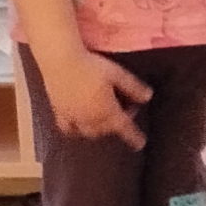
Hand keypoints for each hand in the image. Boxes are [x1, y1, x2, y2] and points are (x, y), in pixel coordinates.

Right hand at [37, 45, 152, 147]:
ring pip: (89, 132)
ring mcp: (73, 117)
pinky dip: (76, 130)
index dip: (134, 136)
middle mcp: (90, 119)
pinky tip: (79, 125)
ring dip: (100, 129)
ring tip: (104, 118)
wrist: (60, 61)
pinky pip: (68, 129)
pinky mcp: (58, 112)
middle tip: (124, 109)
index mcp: (107, 111)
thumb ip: (133, 87)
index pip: (124, 128)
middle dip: (117, 124)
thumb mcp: (117, 74)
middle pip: (106, 129)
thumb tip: (148, 97)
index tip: (140, 144)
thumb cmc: (91, 66)